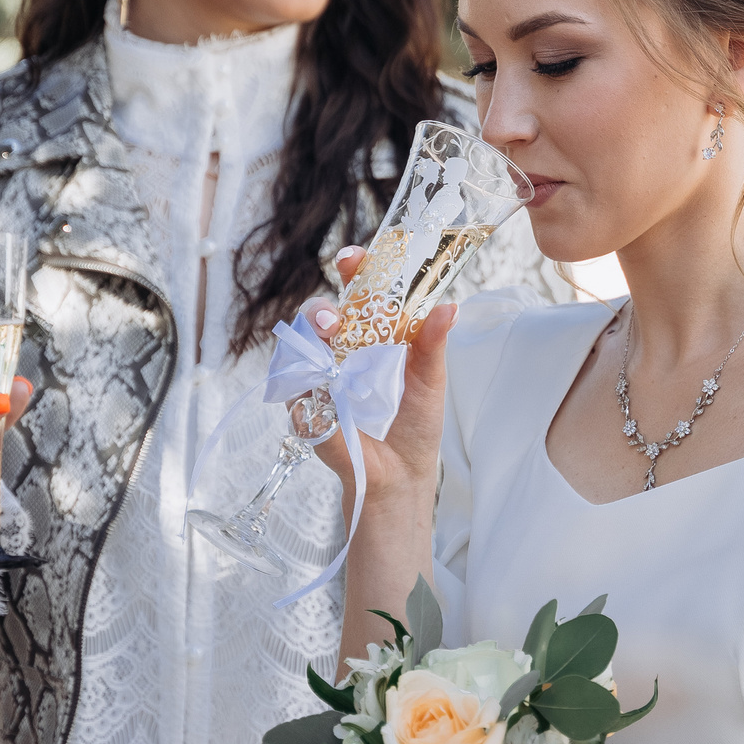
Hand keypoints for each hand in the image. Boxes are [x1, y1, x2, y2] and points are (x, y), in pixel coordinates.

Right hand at [303, 246, 454, 519]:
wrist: (399, 484)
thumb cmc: (415, 433)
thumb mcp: (430, 384)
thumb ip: (432, 345)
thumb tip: (449, 306)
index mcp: (372, 341)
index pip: (358, 296)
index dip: (353, 273)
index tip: (352, 259)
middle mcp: (341, 357)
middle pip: (320, 317)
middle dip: (321, 308)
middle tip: (334, 318)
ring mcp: (320, 384)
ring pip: (298, 347)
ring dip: (308, 338)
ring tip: (327, 335)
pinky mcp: (307, 415)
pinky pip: (294, 391)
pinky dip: (301, 383)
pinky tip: (313, 380)